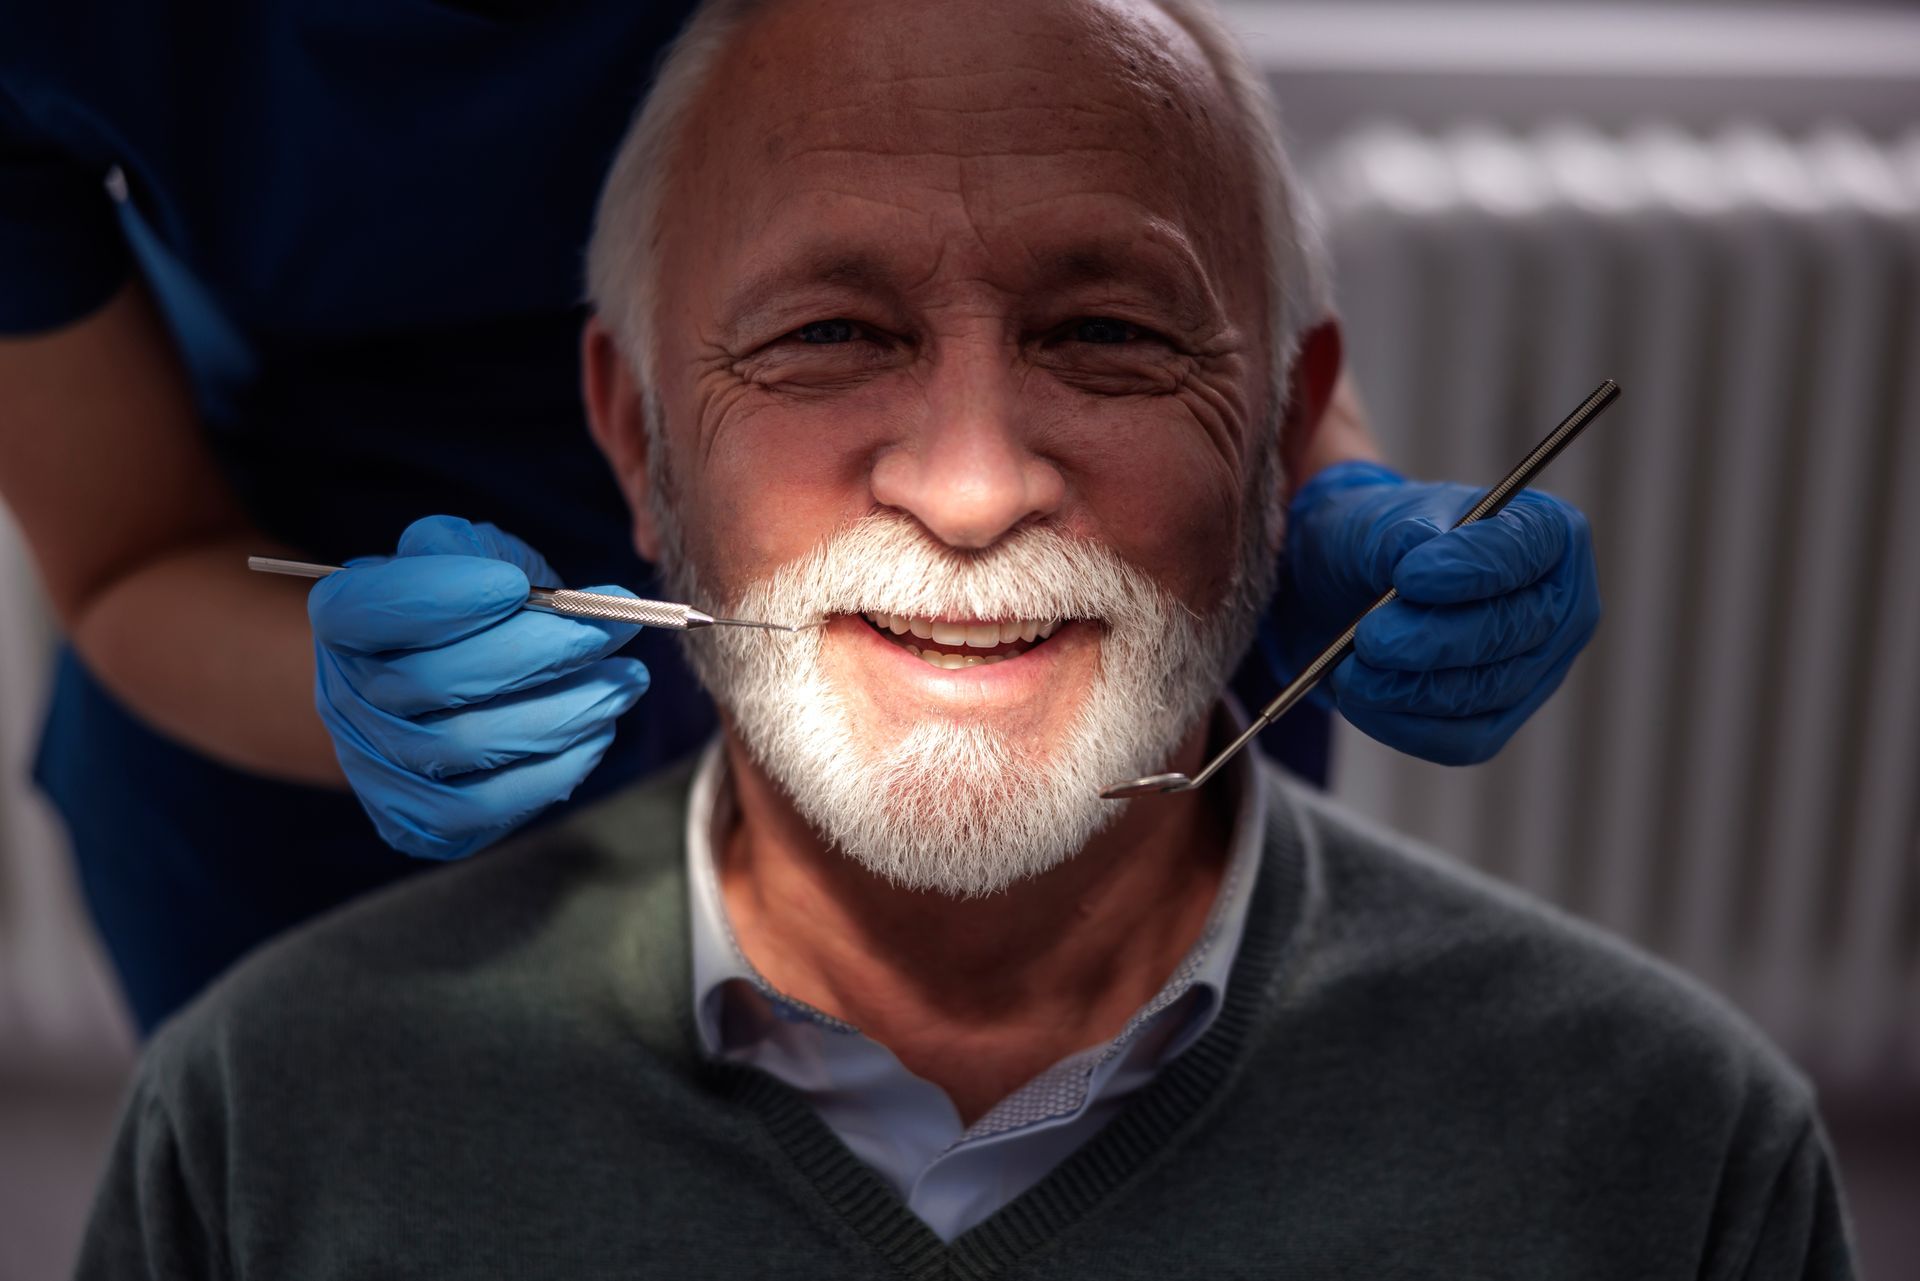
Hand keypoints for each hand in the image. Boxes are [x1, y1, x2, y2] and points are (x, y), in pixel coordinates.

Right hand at [308, 516, 649, 858]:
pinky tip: (595, 732)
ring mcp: (378, 767)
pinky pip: (487, 806)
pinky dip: (554, 769)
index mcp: (345, 619)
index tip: (515, 584)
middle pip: (434, 682)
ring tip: (625, 681)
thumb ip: (480, 552)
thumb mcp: (468, 558)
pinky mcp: (420, 822)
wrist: (441, 690)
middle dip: (537, 654)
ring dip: (564, 712)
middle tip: (610, 631)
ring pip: (469, 746)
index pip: (374, 609)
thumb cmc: (465, 612)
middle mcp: (346, 697)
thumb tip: (517, 579)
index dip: (444, 596)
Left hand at [1282, 461, 1599, 764]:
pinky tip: (1360, 702)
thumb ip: (1400, 536)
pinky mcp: (1499, 721)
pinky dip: (1405, 726)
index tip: (1409, 577)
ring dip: (1410, 687)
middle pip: (1511, 632)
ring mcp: (1535, 671)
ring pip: (1484, 692)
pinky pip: (1462, 740)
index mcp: (1547, 534)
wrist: (1350, 593)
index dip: (1471, 568)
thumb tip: (1413, 551)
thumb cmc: (1379, 545)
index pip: (1523, 552)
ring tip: (1350, 671)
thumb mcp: (1379, 521)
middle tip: (1370, 638)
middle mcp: (1558, 607)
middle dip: (1433, 641)